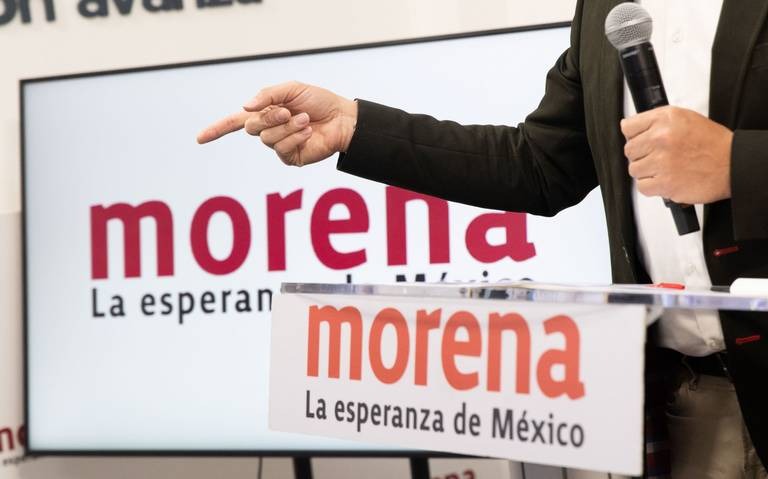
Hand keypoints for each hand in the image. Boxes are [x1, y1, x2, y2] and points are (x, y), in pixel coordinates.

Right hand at [196, 82, 357, 166]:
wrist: (342, 118)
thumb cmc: (319, 101)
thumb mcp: (292, 89)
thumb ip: (267, 95)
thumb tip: (244, 107)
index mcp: (266, 113)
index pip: (235, 122)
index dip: (217, 129)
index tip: (199, 138)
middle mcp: (270, 130)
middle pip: (252, 128)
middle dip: (269, 117)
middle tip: (287, 111)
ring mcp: (280, 146)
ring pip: (267, 139)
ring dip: (287, 126)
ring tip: (305, 121)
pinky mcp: (291, 158)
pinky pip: (282, 149)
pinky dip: (295, 137)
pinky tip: (308, 131)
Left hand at [621, 106, 733, 203]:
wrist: (732, 164)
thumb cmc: (711, 143)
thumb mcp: (684, 118)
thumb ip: (656, 122)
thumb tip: (630, 128)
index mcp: (665, 119)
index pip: (628, 127)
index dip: (635, 136)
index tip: (642, 141)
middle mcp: (661, 138)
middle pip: (629, 150)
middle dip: (642, 155)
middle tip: (659, 157)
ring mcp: (662, 162)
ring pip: (634, 169)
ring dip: (647, 172)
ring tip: (665, 168)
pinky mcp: (665, 183)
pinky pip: (642, 187)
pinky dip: (652, 186)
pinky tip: (665, 179)